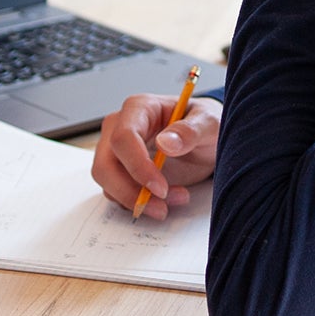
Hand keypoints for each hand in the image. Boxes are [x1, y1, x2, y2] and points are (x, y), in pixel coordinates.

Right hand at [92, 93, 222, 219]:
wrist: (206, 139)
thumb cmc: (205, 124)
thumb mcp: (210, 123)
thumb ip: (191, 131)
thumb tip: (166, 143)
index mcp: (139, 108)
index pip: (123, 138)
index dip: (137, 166)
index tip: (160, 187)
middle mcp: (119, 127)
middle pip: (105, 165)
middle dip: (130, 191)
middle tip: (162, 206)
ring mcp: (116, 150)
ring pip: (108, 183)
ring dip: (138, 200)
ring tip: (176, 198)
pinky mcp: (120, 170)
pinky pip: (117, 193)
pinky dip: (139, 203)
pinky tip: (167, 200)